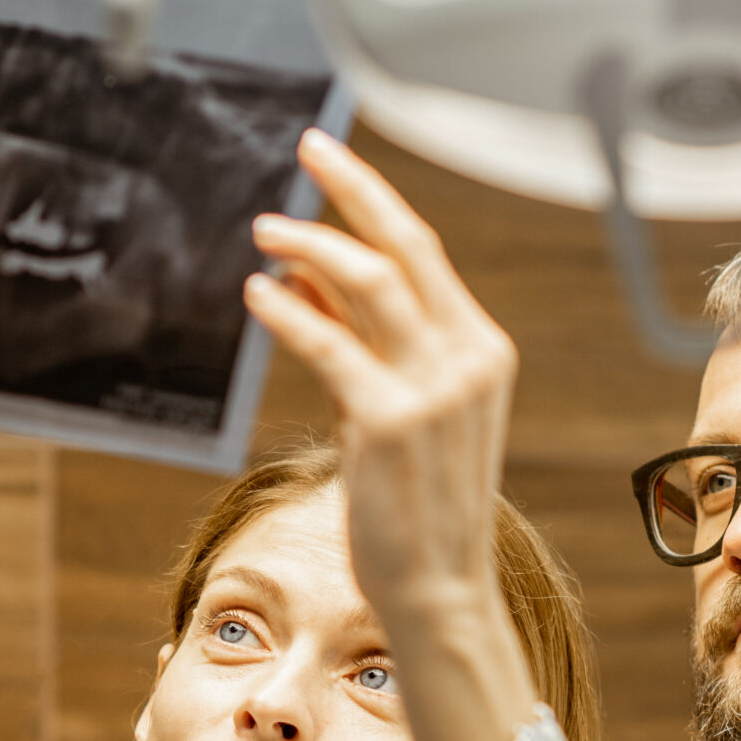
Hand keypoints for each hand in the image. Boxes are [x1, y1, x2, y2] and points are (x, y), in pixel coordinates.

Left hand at [244, 128, 518, 629]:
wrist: (438, 589)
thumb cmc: (414, 508)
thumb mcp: (391, 411)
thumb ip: (357, 340)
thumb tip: (302, 270)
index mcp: (481, 351)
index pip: (424, 253)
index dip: (372, 200)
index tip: (329, 161)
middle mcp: (467, 360)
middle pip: (405, 246)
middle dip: (352, 190)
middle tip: (306, 151)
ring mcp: (434, 389)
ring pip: (370, 283)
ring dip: (312, 245)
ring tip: (265, 230)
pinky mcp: (389, 421)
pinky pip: (331, 344)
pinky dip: (290, 311)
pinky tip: (258, 294)